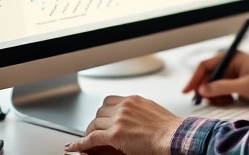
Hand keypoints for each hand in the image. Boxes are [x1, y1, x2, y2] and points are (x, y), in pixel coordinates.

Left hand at [65, 95, 181, 154]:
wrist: (174, 137)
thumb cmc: (170, 129)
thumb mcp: (154, 112)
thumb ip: (141, 111)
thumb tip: (138, 117)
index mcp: (134, 100)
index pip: (110, 100)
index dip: (104, 111)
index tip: (103, 117)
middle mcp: (125, 107)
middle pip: (100, 111)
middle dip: (97, 122)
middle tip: (96, 131)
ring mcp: (119, 120)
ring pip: (94, 124)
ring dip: (90, 133)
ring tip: (88, 141)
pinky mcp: (115, 134)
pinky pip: (91, 138)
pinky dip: (80, 143)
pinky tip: (73, 147)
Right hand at [182, 51, 248, 104]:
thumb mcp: (244, 86)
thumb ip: (221, 87)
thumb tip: (203, 89)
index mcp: (232, 57)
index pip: (206, 65)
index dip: (194, 78)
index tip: (188, 91)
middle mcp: (231, 63)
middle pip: (209, 76)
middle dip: (206, 89)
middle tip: (204, 102)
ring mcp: (235, 72)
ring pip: (215, 84)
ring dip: (215, 94)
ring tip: (223, 102)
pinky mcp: (239, 81)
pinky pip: (224, 89)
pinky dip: (223, 96)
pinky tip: (229, 101)